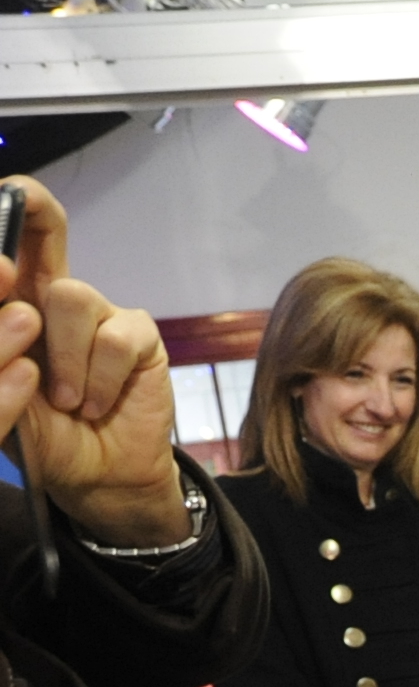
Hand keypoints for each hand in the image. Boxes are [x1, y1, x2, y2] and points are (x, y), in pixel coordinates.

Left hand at [0, 178, 187, 548]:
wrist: (93, 477)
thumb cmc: (39, 434)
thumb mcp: (1, 392)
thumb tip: (11, 293)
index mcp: (10, 302)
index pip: (6, 246)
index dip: (2, 220)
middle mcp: (51, 295)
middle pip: (46, 224)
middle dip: (34, 208)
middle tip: (21, 220)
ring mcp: (98, 313)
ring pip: (71, 296)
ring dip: (64, 360)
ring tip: (65, 400)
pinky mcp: (137, 335)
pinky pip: (115, 339)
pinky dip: (99, 380)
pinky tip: (95, 405)